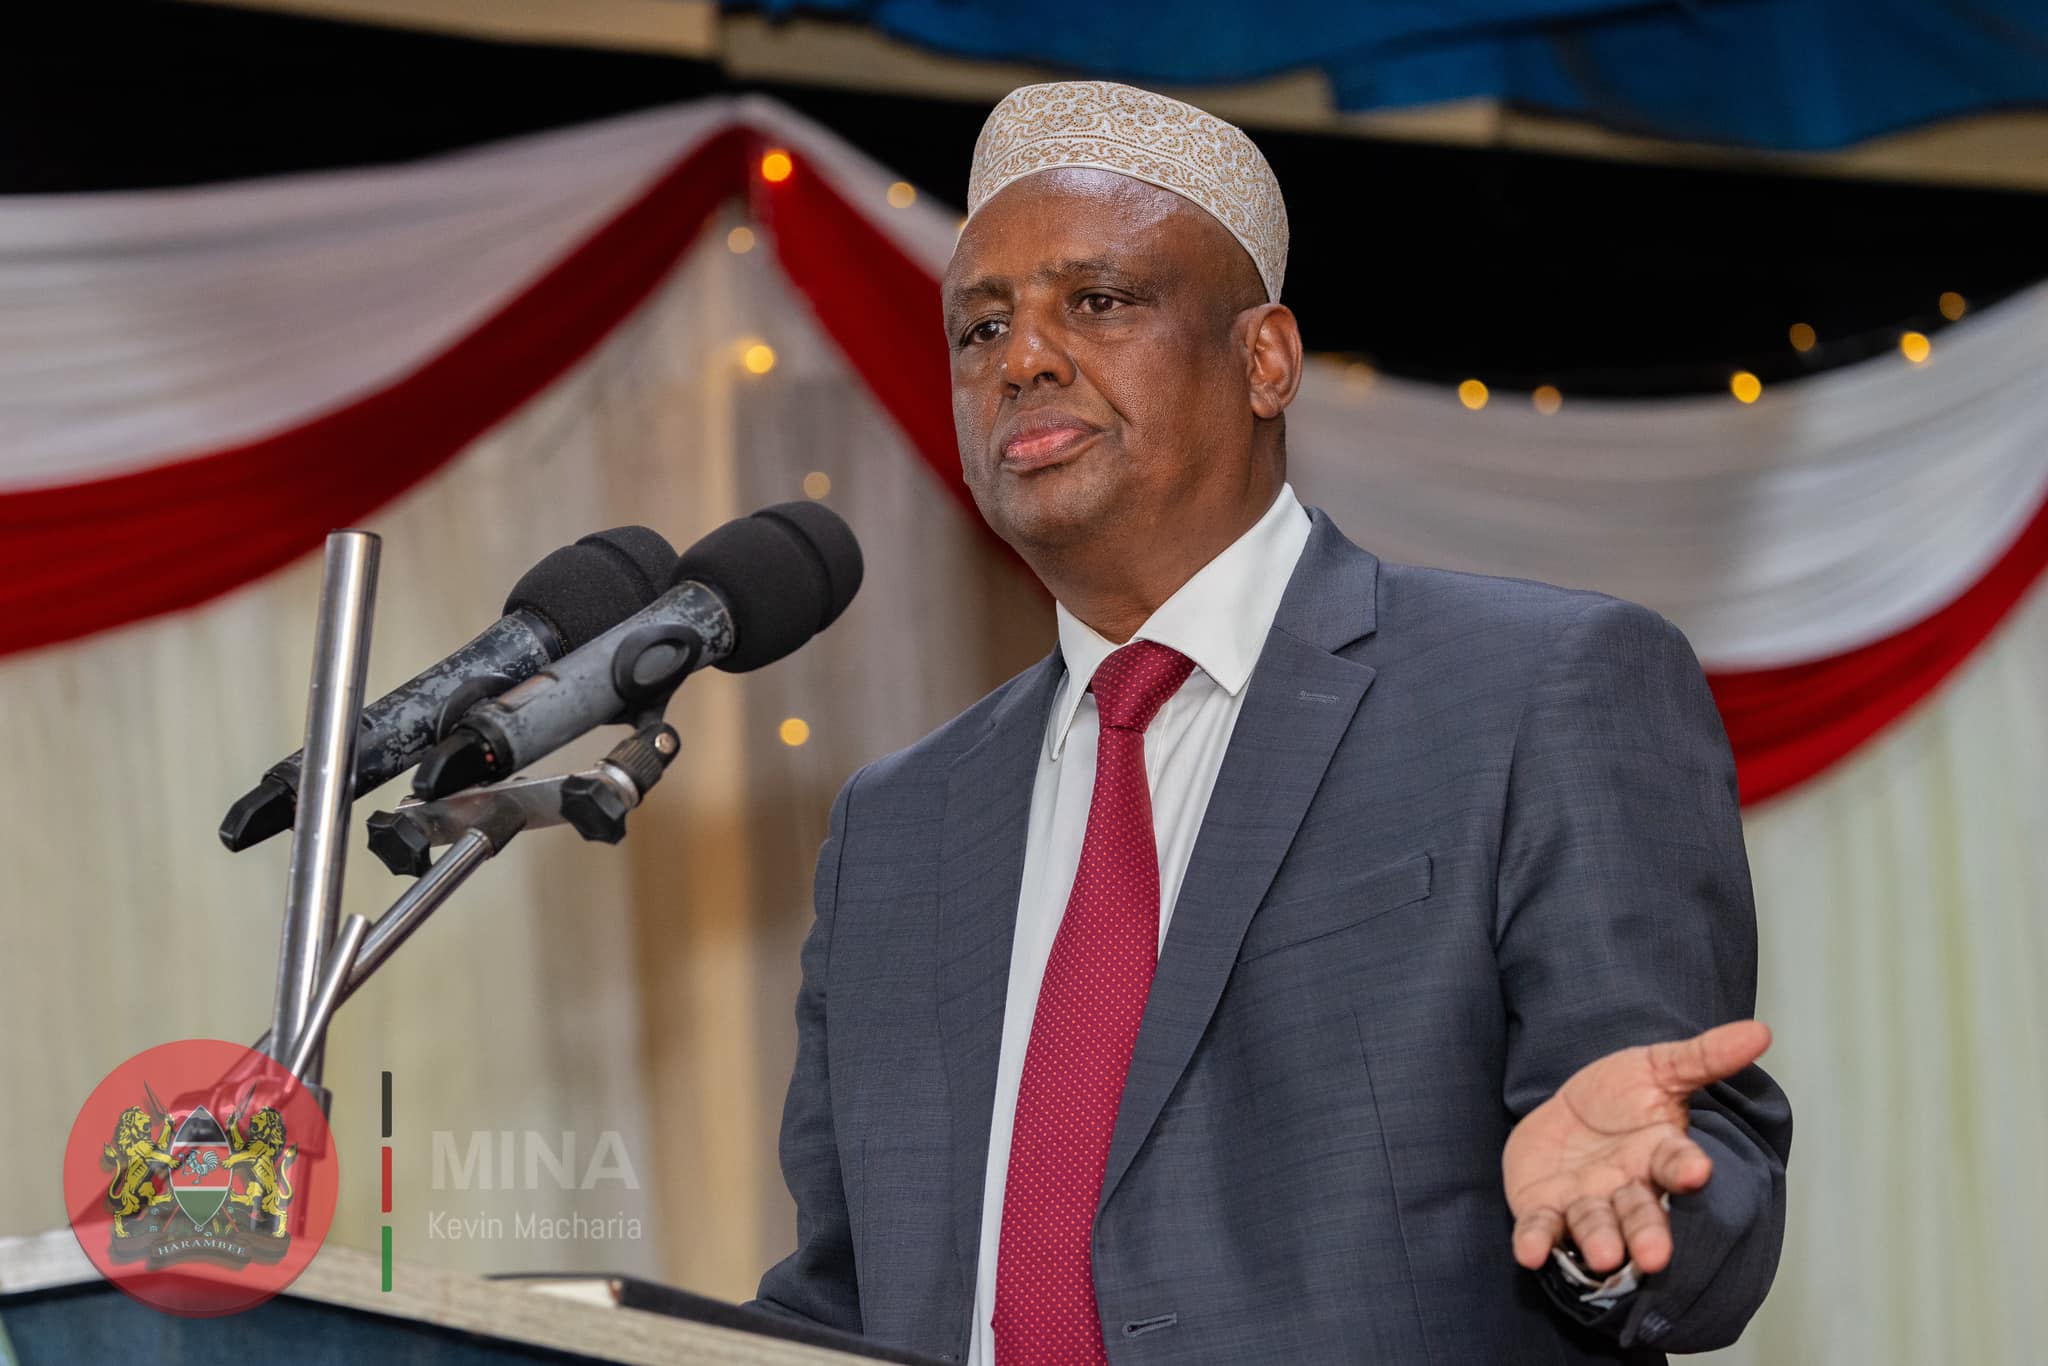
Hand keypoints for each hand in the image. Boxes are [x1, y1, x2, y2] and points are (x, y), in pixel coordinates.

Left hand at [1503, 1019, 1770, 1276]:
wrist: (1564, 1117)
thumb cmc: (1618, 1097)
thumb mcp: (1657, 1067)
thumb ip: (1705, 1056)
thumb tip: (1760, 1031)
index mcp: (1658, 1154)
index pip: (1677, 1164)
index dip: (1686, 1168)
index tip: (1698, 1171)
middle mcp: (1627, 1187)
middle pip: (1641, 1212)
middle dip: (1648, 1233)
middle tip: (1655, 1255)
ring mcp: (1586, 1203)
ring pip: (1595, 1226)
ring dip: (1599, 1241)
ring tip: (1603, 1255)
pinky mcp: (1545, 1210)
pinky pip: (1542, 1229)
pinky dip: (1537, 1241)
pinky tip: (1529, 1252)